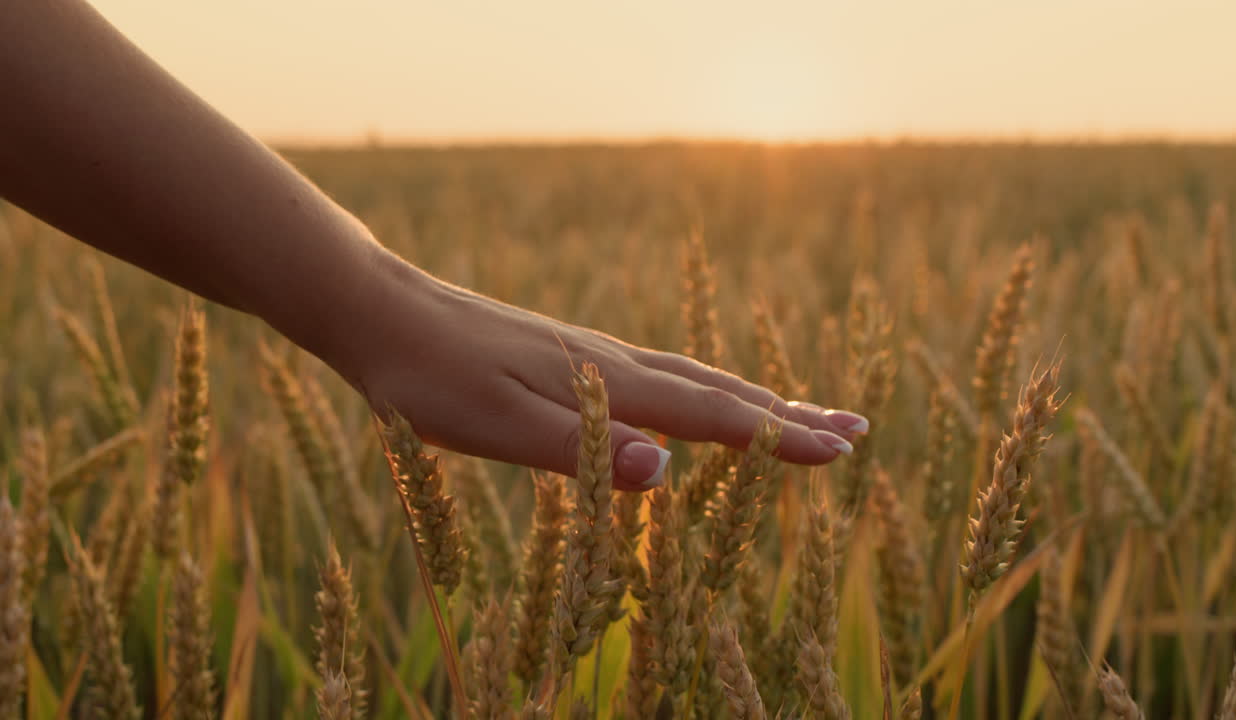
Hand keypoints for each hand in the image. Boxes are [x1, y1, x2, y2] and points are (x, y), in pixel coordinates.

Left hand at [326, 248, 869, 491]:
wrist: (380, 313)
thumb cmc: (430, 380)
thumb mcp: (499, 428)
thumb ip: (584, 451)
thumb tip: (671, 469)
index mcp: (608, 384)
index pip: (714, 415)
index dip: (779, 437)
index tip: (844, 450)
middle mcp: (613, 363)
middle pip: (720, 390)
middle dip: (789, 414)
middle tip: (855, 430)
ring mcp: (592, 356)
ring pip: (692, 379)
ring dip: (753, 400)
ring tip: (797, 413)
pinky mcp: (568, 357)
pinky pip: (659, 377)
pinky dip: (703, 392)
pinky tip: (692, 400)